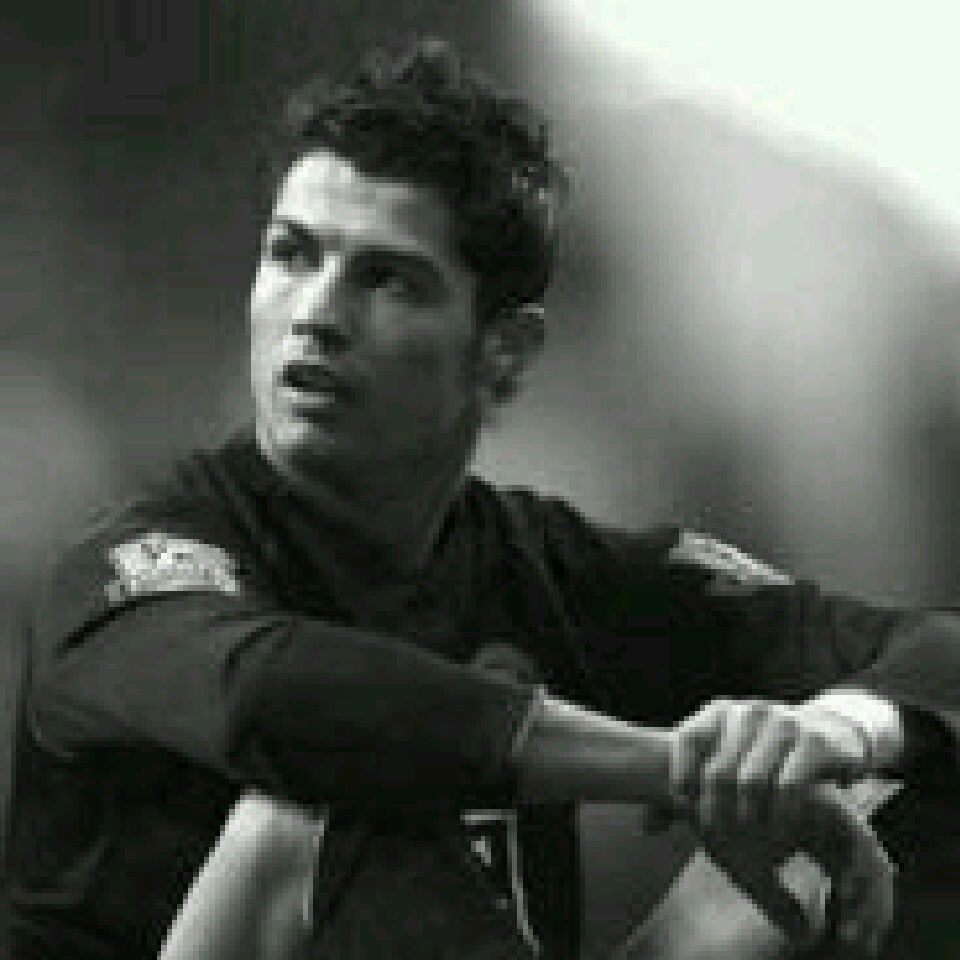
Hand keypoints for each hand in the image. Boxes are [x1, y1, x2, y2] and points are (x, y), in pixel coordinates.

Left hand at [669, 698, 894, 954]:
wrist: (828, 733)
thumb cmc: (761, 755)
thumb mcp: (724, 761)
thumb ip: (686, 790)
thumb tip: (646, 827)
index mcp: (719, 711)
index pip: (687, 739)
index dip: (681, 776)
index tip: (685, 806)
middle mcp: (749, 712)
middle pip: (718, 770)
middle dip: (714, 811)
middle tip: (718, 839)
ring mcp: (783, 723)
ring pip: (751, 781)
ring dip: (747, 818)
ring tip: (748, 840)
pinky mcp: (815, 743)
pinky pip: (789, 786)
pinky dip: (780, 816)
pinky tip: (779, 831)